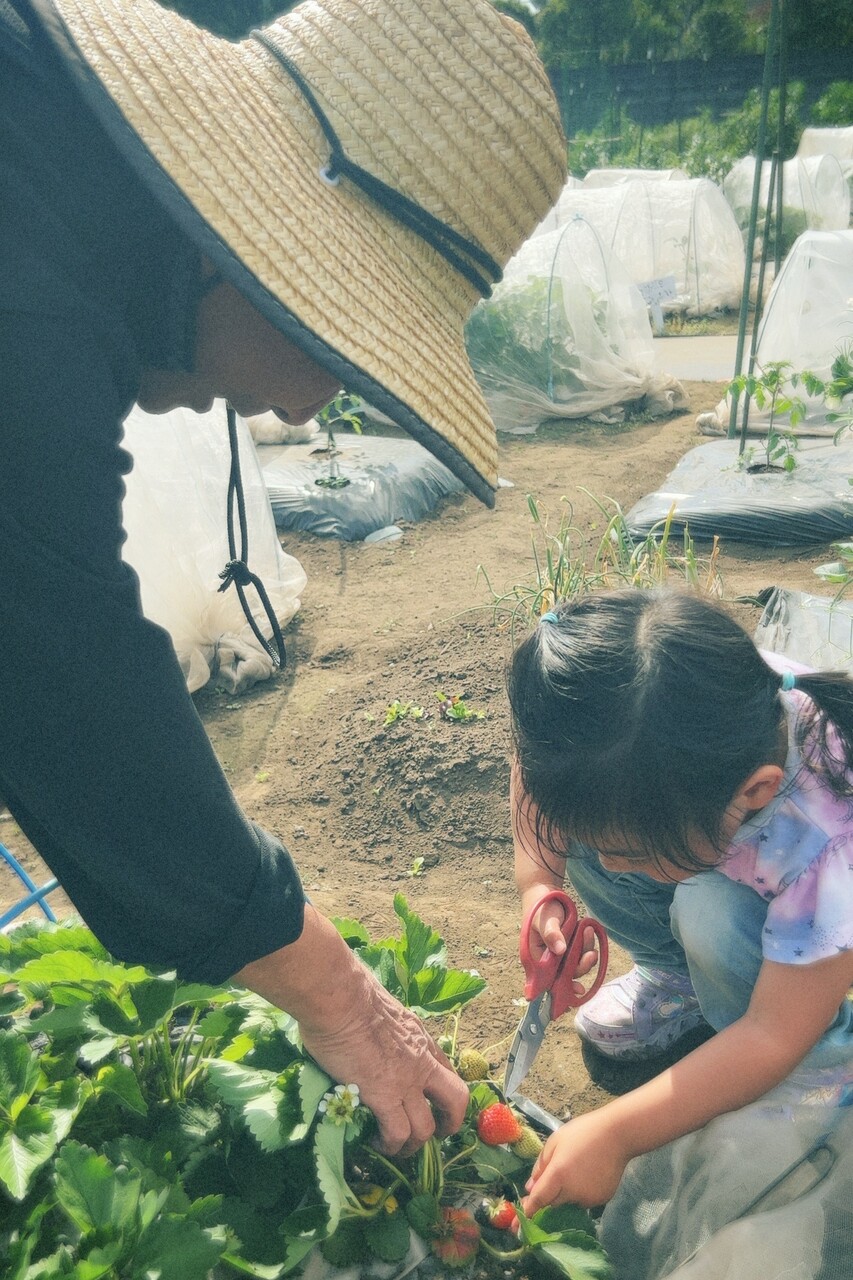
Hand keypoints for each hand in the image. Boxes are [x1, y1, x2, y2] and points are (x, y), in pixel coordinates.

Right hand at [235, 906, 467, 1157]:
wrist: (340, 999)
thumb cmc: (351, 994)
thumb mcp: (385, 1009)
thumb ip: (387, 1027)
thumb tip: (368, 1028)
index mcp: (421, 1039)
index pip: (447, 1070)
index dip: (443, 1092)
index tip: (432, 1102)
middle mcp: (422, 1063)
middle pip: (456, 1101)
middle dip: (451, 1123)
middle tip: (435, 1134)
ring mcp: (405, 1083)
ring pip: (426, 1128)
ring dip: (413, 1145)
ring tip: (394, 1148)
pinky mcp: (384, 1097)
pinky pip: (398, 1134)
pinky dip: (389, 1145)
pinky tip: (375, 1143)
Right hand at [520, 886, 600, 996]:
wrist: (545, 891)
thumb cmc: (540, 906)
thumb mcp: (544, 919)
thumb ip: (551, 934)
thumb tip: (560, 950)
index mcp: (535, 958)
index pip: (545, 981)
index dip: (560, 989)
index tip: (577, 990)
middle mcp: (547, 960)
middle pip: (566, 975)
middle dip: (580, 966)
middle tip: (591, 955)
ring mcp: (559, 954)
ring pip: (576, 965)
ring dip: (585, 952)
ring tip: (588, 931)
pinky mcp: (569, 947)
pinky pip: (581, 953)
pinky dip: (587, 945)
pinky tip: (588, 930)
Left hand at [521, 1109, 630, 1212]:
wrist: (617, 1134)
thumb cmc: (583, 1132)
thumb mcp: (555, 1141)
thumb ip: (541, 1165)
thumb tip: (530, 1188)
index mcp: (558, 1174)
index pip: (538, 1199)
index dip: (526, 1213)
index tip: (515, 1229)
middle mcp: (572, 1191)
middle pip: (552, 1201)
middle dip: (549, 1193)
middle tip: (555, 1174)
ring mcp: (588, 1198)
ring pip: (568, 1201)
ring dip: (566, 1191)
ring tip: (576, 1166)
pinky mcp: (601, 1200)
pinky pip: (583, 1200)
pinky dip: (581, 1191)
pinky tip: (588, 1172)